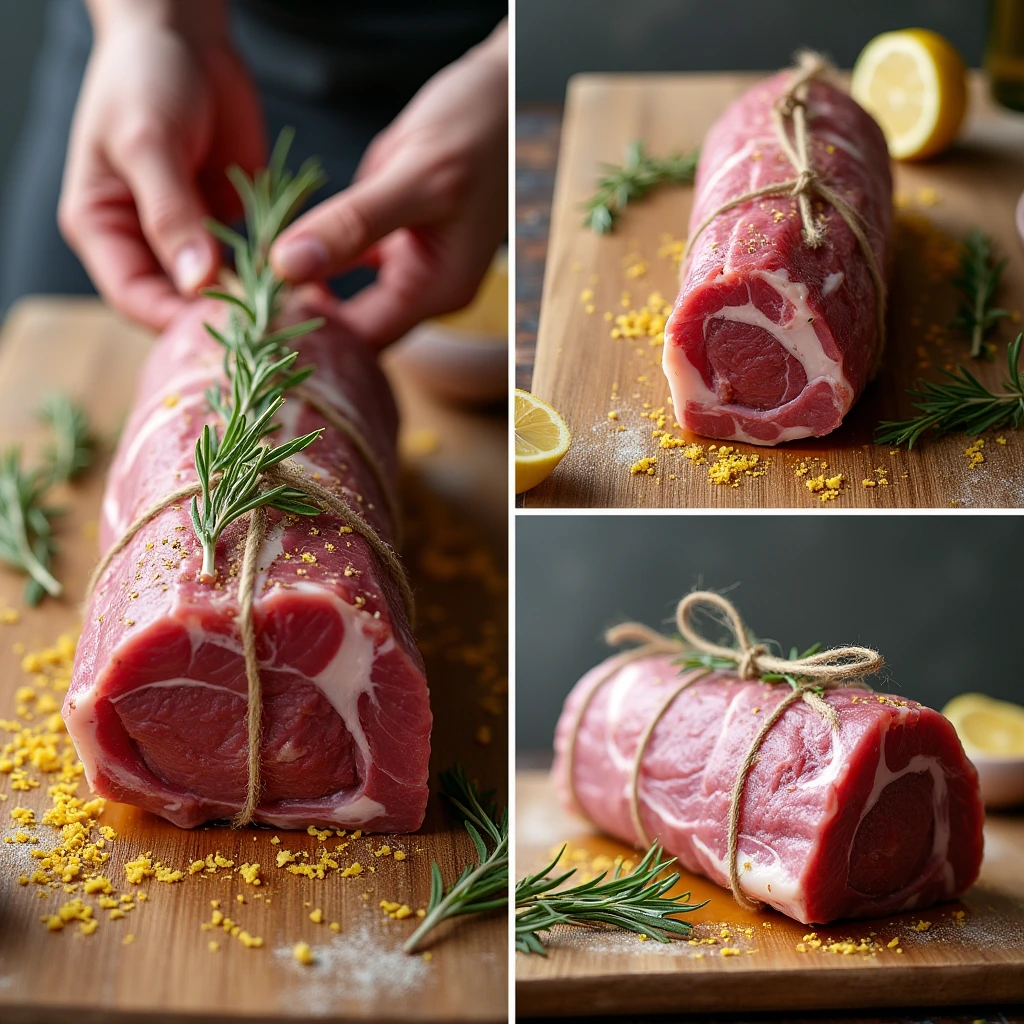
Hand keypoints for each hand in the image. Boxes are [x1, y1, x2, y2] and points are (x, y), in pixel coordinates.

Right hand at [58, 0, 264, 328]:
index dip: (172, 320)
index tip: (221, 327)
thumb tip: (197, 282)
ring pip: (217, 291)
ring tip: (289, 314)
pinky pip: (249, 264)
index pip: (132, 298)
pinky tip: (301, 286)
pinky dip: (271, 276)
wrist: (185, 36)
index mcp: (102, 227)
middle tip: (265, 329)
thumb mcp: (149, 143)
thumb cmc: (145, 79)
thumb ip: (171, 213)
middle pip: (175, 305)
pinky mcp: (228, 224)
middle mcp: (144, 241)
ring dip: (250, 302)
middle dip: (216, 318)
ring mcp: (189, 236)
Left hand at [270, 21, 507, 349]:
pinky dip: (318, 257)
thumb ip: (353, 225)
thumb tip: (287, 268)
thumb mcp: (413, 178)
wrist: (506, 87)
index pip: (364, 343)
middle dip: (302, 321)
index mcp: (436, 290)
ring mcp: (410, 264)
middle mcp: (424, 288)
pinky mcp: (396, 238)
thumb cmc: (477, 129)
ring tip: (250, 281)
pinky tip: (283, 247)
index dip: (311, 341)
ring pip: (349, 299)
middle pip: (356, 329)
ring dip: (305, 291)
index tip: (255, 324)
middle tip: (241, 305)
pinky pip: (349, 261)